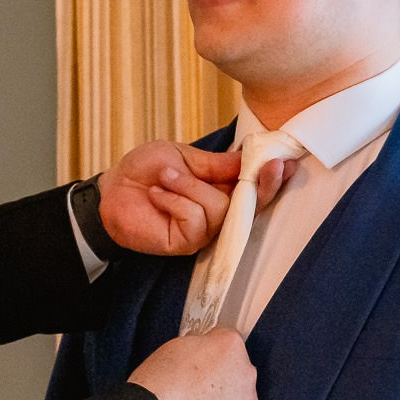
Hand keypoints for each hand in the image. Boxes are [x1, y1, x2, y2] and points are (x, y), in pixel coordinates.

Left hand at [97, 141, 293, 255]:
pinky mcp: (187, 243)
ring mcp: (204, 231)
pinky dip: (176, 200)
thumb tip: (251, 158)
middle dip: (261, 184)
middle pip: (253, 205)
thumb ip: (217, 164)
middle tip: (269, 165)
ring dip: (189, 187)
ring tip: (164, 179)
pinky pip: (196, 219)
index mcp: (221, 189)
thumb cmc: (144, 171)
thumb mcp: (183, 156)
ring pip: (220, 209)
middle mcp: (219, 213)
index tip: (287, 162)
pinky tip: (158, 195)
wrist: (111, 190)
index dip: (274, 177)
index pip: (256, 188)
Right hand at [128, 327, 258, 399]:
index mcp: (230, 346)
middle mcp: (246, 373)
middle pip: (238, 372)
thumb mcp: (174, 348)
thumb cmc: (158, 388)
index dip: (211, 352)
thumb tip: (202, 355)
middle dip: (221, 379)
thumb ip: (199, 348)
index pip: (227, 342)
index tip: (201, 362)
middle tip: (196, 390)